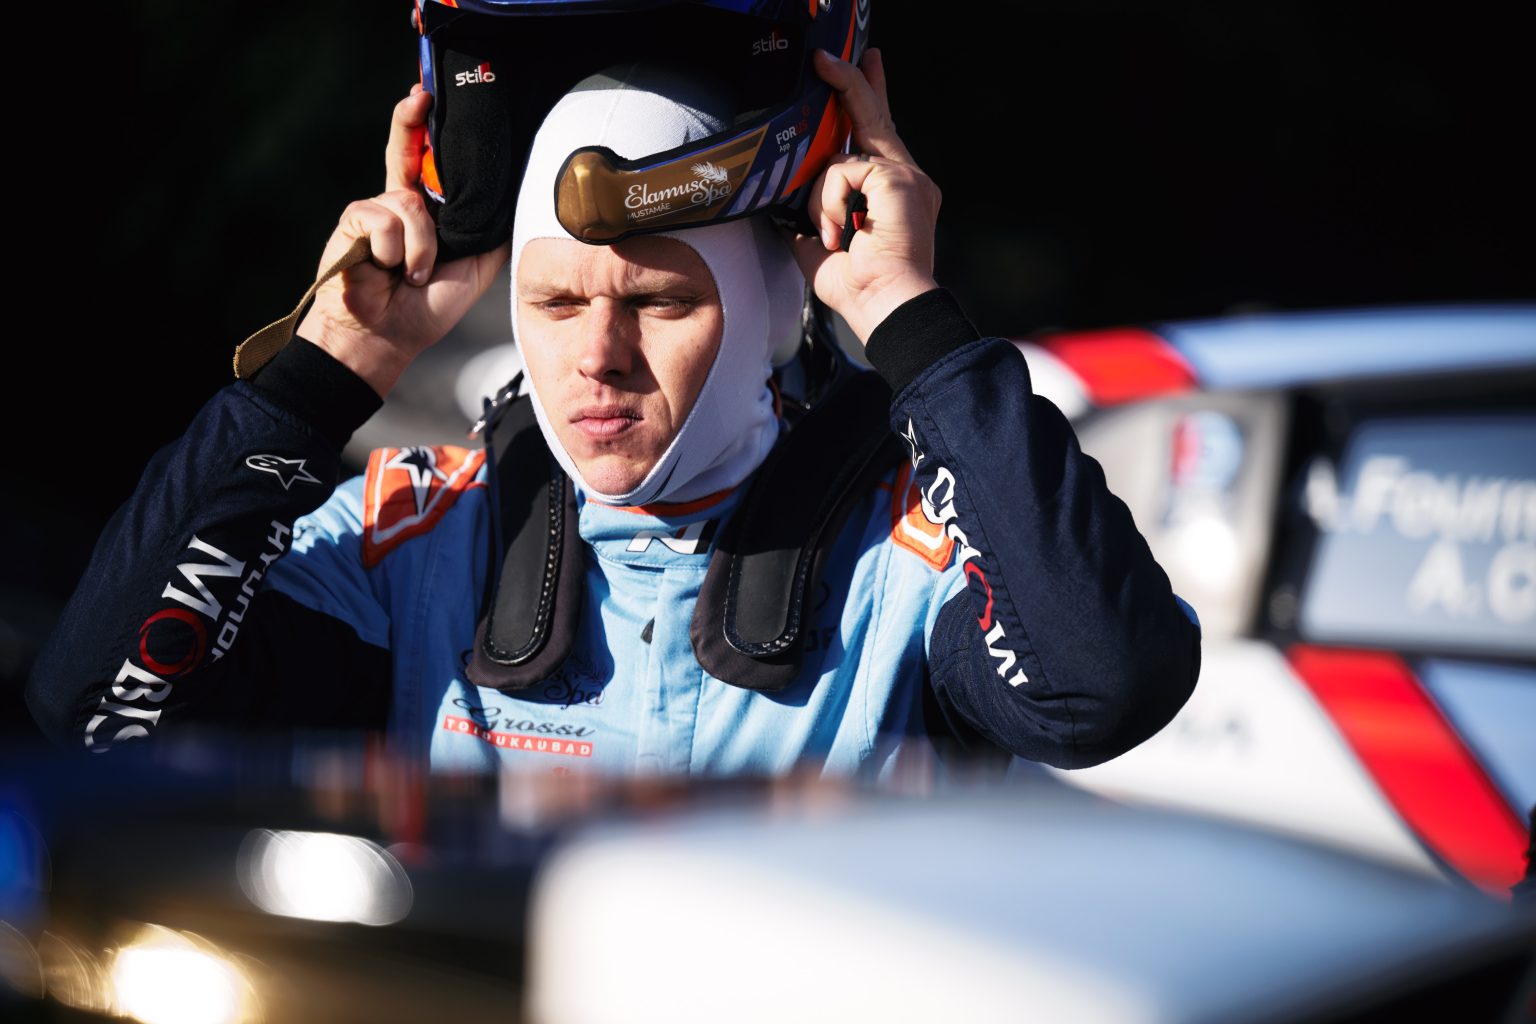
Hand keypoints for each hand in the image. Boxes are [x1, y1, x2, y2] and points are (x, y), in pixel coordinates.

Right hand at [298, 83, 510, 397]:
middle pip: (404, 150)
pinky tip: (387, 270)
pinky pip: (386, 220)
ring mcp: (375, 211)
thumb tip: (511, 201)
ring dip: (421, 248)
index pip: (429, 164)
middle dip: (410, 121)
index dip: (428, 130)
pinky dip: (396, 252)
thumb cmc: (426, 310)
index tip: (431, 98)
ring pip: (410, 202)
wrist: (386, 337)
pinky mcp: (353, 221)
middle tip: (419, 96)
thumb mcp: (475, 269)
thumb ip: (490, 234)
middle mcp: (399, 205)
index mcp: (427, 214)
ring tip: (412, 275)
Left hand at [792, 49, 940, 343]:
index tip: (864, 65)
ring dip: (822, 200)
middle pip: (874, 114)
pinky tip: (842, 233)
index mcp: (889, 193)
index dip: (868, 97)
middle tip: (824, 58)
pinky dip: (830, 203)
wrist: (885, 306)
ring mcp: (906, 176)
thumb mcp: (821, 246)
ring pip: (840, 156)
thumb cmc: (858, 288)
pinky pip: (842, 169)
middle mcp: (905, 178)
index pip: (877, 135)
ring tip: (835, 238)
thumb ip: (811, 219)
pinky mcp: (898, 177)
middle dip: (851, 82)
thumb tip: (781, 206)